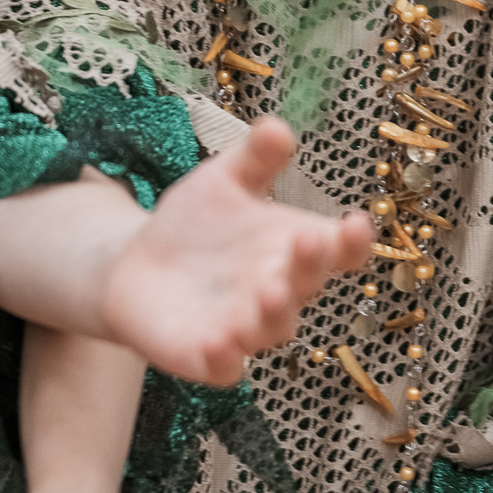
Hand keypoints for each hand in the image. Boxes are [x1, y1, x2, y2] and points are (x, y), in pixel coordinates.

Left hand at [99, 119, 370, 384]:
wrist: (136, 266)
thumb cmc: (196, 225)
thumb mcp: (223, 182)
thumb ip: (253, 159)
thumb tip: (277, 125)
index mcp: (294, 249)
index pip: (337, 249)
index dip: (353, 241)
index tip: (356, 223)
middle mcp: (280, 291)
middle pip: (306, 285)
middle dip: (309, 267)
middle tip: (308, 244)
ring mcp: (246, 328)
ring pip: (273, 329)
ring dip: (275, 314)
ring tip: (271, 293)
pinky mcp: (208, 358)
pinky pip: (224, 366)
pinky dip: (225, 357)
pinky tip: (218, 342)